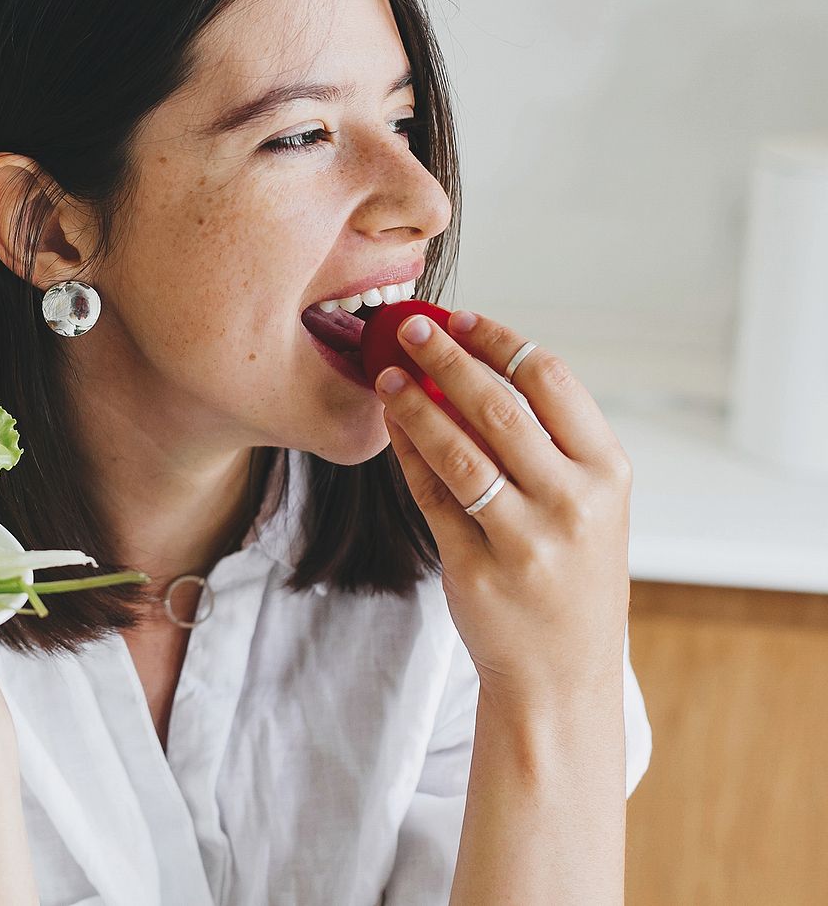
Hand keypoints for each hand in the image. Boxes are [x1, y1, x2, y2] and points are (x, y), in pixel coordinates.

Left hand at [372, 310, 632, 711]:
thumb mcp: (587, 506)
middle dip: (446, 358)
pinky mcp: (477, 570)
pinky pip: (432, 497)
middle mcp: (572, 504)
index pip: (552, 380)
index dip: (499, 340)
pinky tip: (391, 427)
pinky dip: (407, 455)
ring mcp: (524, 540)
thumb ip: (547, 443)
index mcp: (606, 473)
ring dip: (415, 405)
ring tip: (386, 376)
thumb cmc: (571, 575)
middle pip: (499, 407)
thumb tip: (474, 367)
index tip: (460, 317)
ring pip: (458, 451)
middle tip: (408, 327)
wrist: (561, 675)